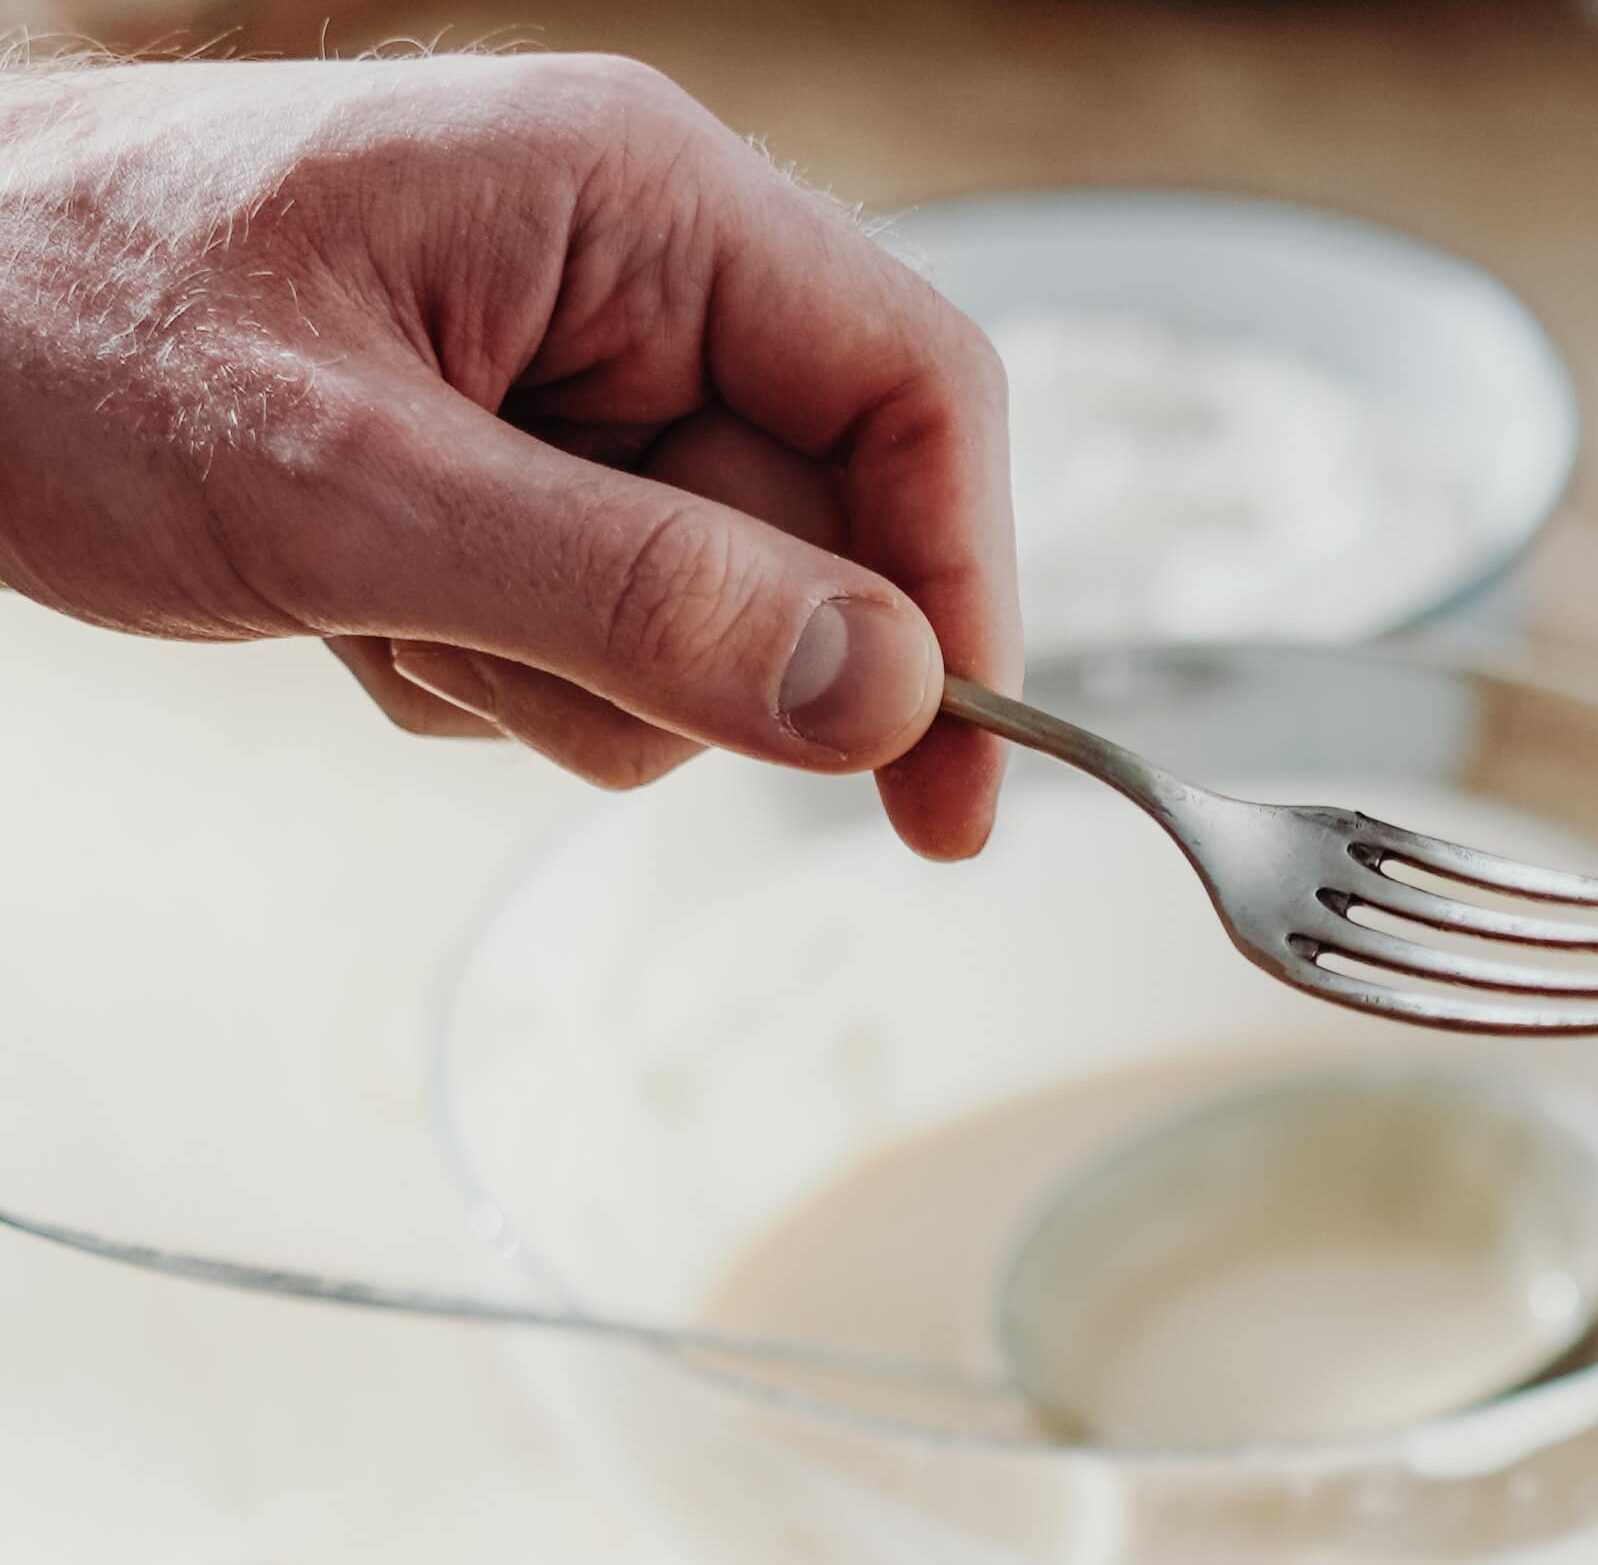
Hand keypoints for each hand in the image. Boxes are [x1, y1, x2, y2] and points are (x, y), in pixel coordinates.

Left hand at [0, 51, 1012, 854]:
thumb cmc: (65, 331)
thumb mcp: (354, 488)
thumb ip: (637, 596)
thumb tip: (879, 697)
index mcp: (637, 198)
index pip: (919, 395)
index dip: (964, 599)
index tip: (947, 787)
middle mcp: (637, 271)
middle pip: (823, 537)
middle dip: (682, 655)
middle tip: (499, 653)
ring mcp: (583, 375)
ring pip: (712, 624)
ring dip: (559, 679)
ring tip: (386, 605)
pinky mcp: (525, 471)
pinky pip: (605, 642)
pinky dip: (488, 669)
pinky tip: (359, 602)